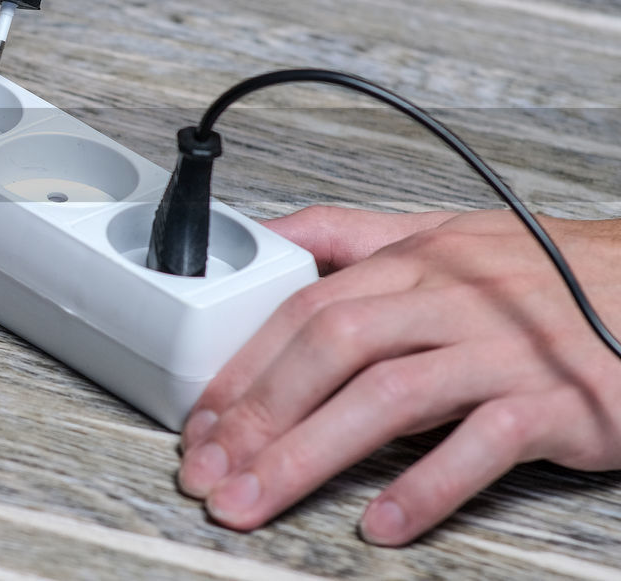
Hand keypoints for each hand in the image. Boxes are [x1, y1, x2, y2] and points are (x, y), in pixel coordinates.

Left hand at [177, 205, 620, 545]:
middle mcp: (453, 295)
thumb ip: (354, 239)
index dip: (243, 363)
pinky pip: (485, 443)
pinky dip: (428, 485)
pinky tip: (380, 524)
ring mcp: (506, 347)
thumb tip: (269, 237)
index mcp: (417, 258)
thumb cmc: (546, 277)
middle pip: (333, 346)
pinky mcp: (563, 401)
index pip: (306, 303)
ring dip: (311, 454)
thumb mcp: (446, 239)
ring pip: (390, 395)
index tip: (199, 419)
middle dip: (259, 413)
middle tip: (209, 472)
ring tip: (257, 500)